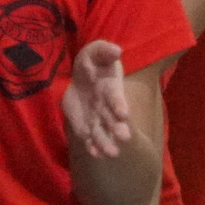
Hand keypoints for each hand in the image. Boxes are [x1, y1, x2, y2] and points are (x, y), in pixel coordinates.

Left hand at [61, 41, 133, 158]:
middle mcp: (106, 108)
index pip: (117, 99)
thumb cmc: (93, 64)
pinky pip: (88, 138)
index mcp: (112, 90)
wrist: (81, 79)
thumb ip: (104, 50)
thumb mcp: (96, 52)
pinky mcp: (84, 126)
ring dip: (106, 142)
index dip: (120, 105)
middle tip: (124, 138)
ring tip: (111, 153)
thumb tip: (116, 50)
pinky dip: (92, 146)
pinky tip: (94, 154)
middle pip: (113, 120)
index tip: (124, 114)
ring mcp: (96, 119)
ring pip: (102, 133)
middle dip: (118, 128)